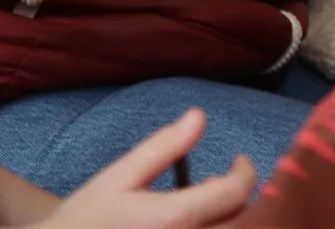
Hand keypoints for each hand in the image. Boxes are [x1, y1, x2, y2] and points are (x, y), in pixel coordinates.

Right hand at [42, 108, 253, 227]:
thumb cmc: (88, 218)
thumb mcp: (121, 176)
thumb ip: (164, 147)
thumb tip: (198, 116)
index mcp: (174, 219)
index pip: (235, 193)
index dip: (246, 172)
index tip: (240, 160)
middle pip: (243, 221)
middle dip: (241, 198)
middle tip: (228, 181)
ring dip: (230, 218)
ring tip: (212, 201)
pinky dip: (212, 228)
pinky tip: (194, 220)